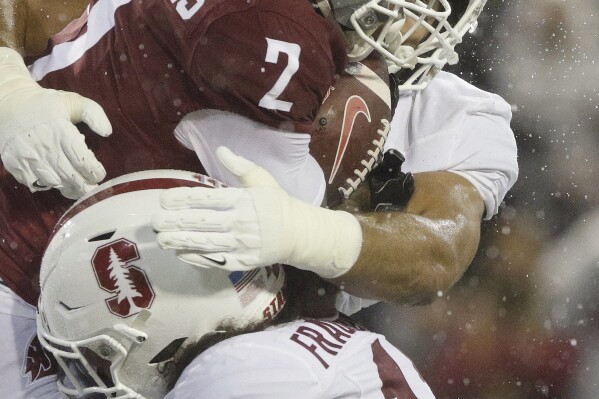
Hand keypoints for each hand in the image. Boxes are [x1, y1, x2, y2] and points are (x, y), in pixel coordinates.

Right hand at [0, 47, 111, 198]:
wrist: (9, 104)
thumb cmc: (46, 104)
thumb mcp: (73, 101)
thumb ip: (94, 114)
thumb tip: (107, 132)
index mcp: (61, 131)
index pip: (82, 161)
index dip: (94, 172)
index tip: (100, 174)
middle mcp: (44, 146)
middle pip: (70, 176)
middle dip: (85, 186)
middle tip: (93, 188)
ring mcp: (27, 156)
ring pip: (54, 183)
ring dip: (68, 189)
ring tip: (78, 188)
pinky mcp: (14, 163)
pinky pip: (35, 183)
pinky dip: (48, 187)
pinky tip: (57, 183)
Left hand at [152, 147, 362, 277]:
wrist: (298, 234)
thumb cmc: (277, 204)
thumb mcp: (263, 180)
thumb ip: (241, 166)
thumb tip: (221, 150)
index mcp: (244, 200)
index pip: (208, 199)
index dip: (184, 199)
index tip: (163, 199)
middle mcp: (241, 223)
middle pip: (203, 223)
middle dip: (176, 223)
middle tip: (154, 222)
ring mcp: (241, 245)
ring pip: (207, 243)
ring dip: (181, 242)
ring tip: (162, 239)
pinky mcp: (243, 262)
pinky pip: (216, 261)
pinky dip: (197, 258)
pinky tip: (181, 253)